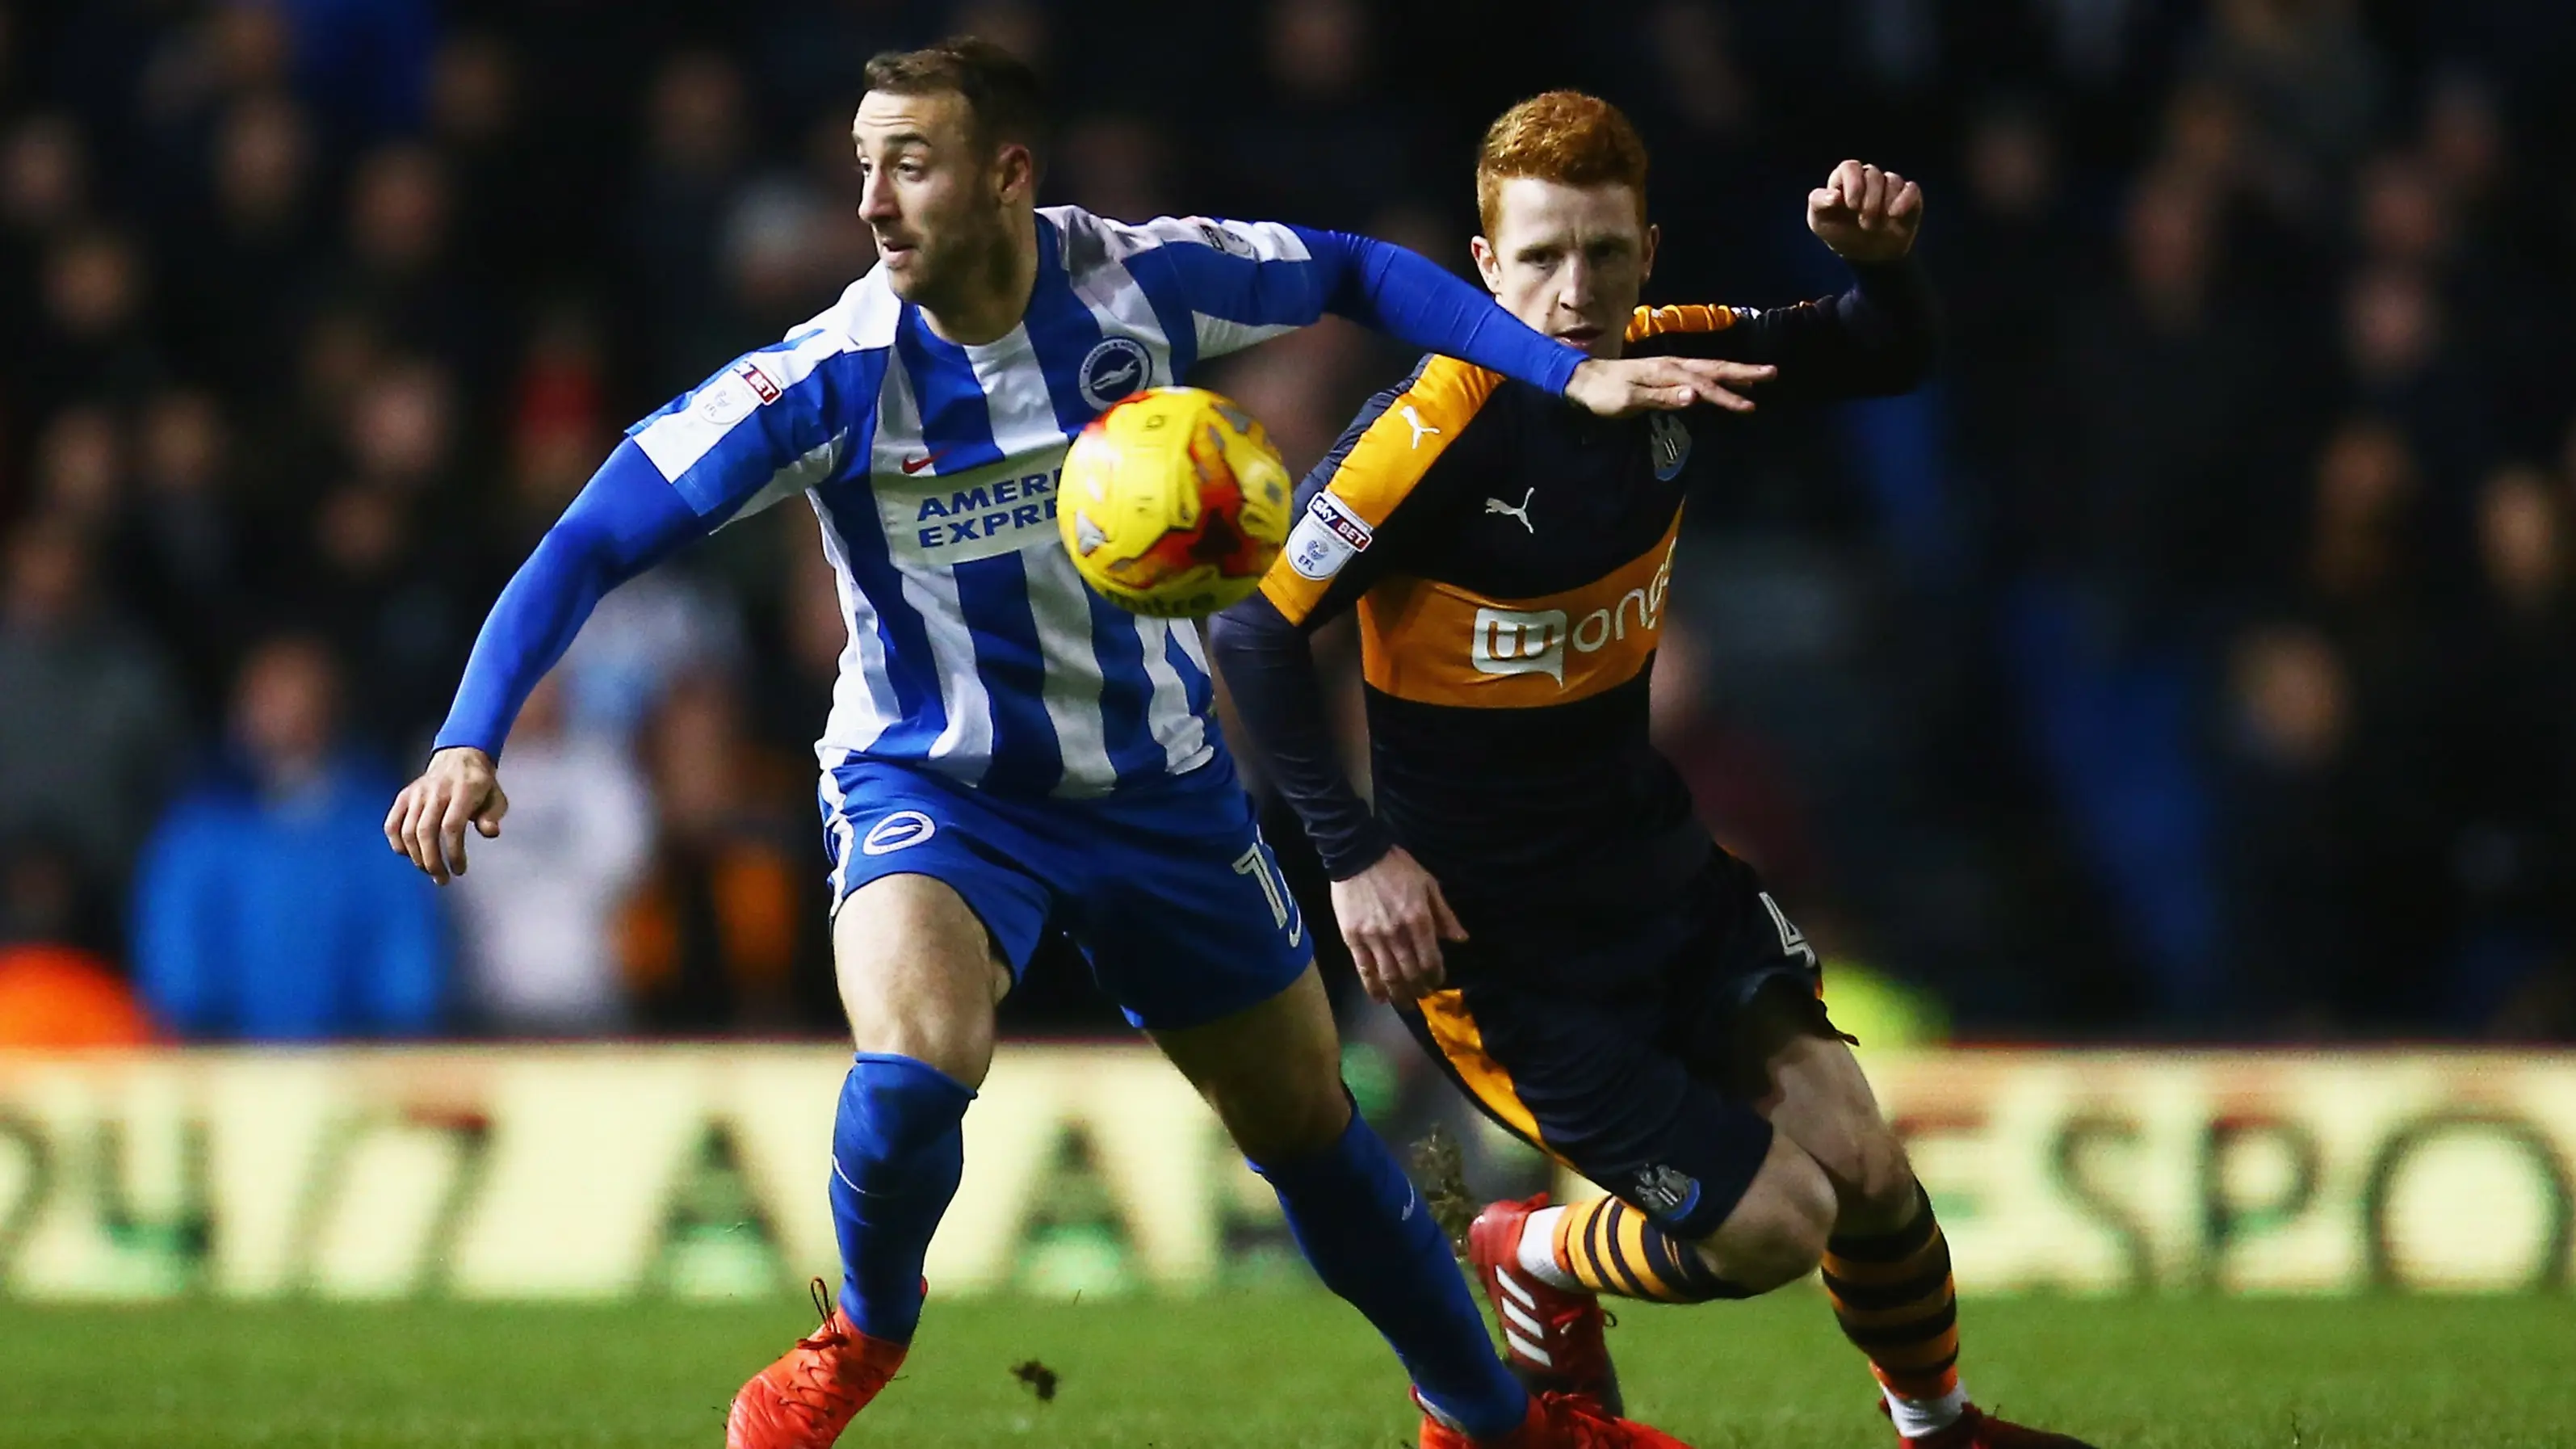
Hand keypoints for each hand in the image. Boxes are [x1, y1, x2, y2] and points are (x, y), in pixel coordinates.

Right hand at [383, 746, 508, 884]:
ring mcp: (417, 793)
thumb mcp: (496, 798)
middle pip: (426, 831)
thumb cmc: (480, 785)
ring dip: (417, 857)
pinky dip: (397, 843)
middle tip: (442, 879)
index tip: (459, 870)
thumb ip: (493, 815)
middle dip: (432, 861)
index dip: (453, 853)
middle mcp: (436, 791)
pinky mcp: (404, 796)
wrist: (459, 758)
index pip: (452, 826)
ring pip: (408, 831)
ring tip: (430, 870)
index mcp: (462, 790)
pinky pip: (392, 823)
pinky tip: (408, 855)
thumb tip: (490, 832)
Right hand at [1330, 846, 1467, 1004]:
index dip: (1436, 976)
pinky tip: (1380, 998)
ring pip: (1389, 976)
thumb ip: (1445, 915)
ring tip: (1405, 1003)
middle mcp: (1398, 934)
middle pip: (1411, 972)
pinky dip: (1373, 988)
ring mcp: (1374, 938)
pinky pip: (1364, 970)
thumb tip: (1460, 940)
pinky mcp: (1353, 939)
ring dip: (1399, 994)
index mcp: (1419, 920)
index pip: (1431, 960)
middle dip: (1420, 989)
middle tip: (1422, 995)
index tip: (1437, 981)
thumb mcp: (1429, 885)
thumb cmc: (1397, 867)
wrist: (1358, 854)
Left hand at [1566, 355, 1775, 417]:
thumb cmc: (1603, 394)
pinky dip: (1715, 378)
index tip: (1750, 406)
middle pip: (1713, 368)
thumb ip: (1663, 398)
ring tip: (1757, 377)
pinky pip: (1697, 374)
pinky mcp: (1663, 374)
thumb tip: (1695, 396)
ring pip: (1707, 369)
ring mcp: (1668, 368)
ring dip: (1733, 372)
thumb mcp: (1629, 400)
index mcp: (1667, 371)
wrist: (1581, 380)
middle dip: (1743, 372)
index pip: (1704, 384)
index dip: (1728, 395)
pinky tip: (1722, 384)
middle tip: (1772, 373)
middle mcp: (1672, 365)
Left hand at [1808, 159, 1922, 262]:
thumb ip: (1818, 203)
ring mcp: (1890, 186)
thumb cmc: (1840, 235)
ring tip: (1875, 226)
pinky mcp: (1909, 196)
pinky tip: (1895, 215)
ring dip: (1884, 204)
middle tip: (1864, 223)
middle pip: (1872, 173)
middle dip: (1869, 201)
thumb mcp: (1820, 223)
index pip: (1850, 167)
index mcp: (1845, 180)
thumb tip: (1833, 196)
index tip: (1851, 206)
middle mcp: (1869, 178)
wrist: (1867, 256)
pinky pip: (1911, 189)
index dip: (1853, 183)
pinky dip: (1904, 200)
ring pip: (1892, 180)